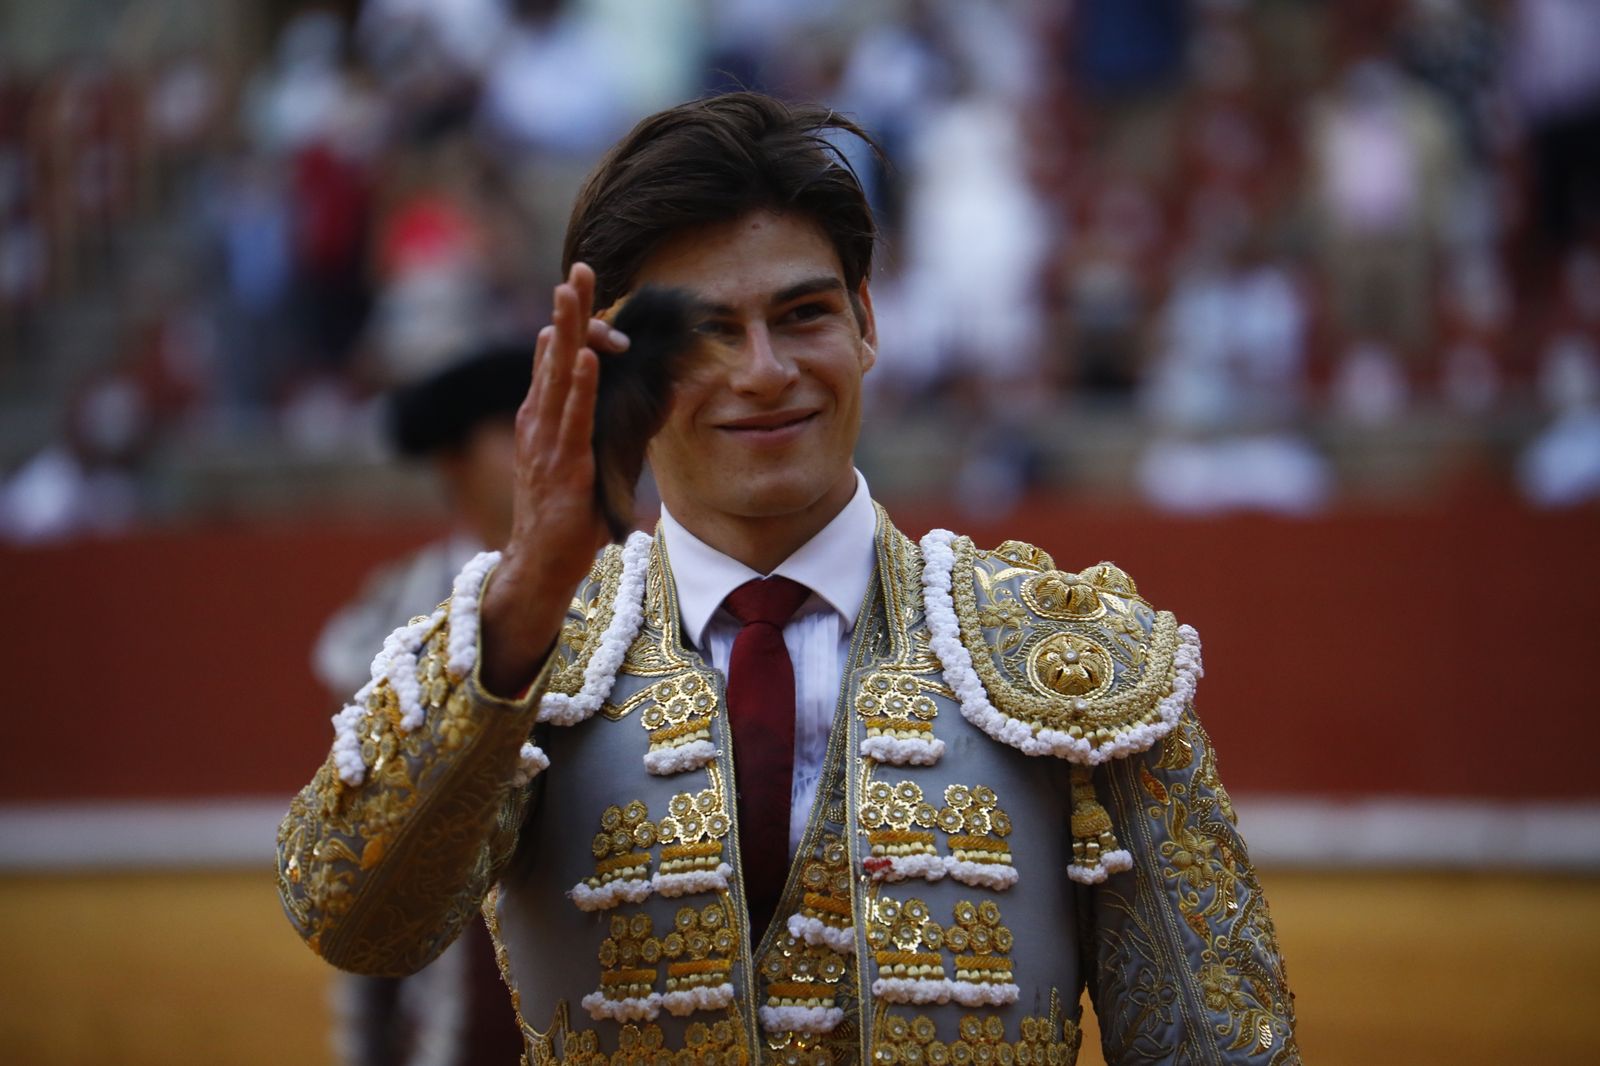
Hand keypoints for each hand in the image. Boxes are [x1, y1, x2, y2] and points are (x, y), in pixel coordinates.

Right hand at [478, 263, 629, 695]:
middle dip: (567, 311)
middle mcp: (539, 425)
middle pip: (554, 356)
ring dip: (569, 332)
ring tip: (575, 293)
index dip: (567, 323)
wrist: (540, 568)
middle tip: (579, 268)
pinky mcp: (562, 468)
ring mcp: (547, 444)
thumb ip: (612, 427)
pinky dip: (578, 385)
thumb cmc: (567, 519)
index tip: (577, 285)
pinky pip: (571, 419)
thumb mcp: (593, 463)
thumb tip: (647, 394)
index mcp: (543, 421)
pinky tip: (584, 356)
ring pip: (558, 377)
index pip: (555, 361)